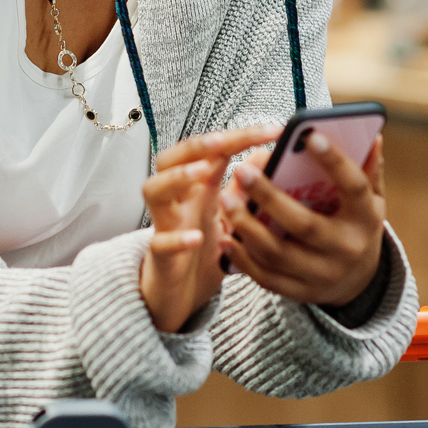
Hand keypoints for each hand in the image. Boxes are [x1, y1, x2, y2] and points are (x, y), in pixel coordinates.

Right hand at [140, 124, 281, 332]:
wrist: (179, 296)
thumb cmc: (203, 253)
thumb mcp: (230, 220)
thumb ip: (244, 191)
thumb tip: (266, 156)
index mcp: (197, 189)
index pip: (212, 152)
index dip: (239, 137)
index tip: (274, 131)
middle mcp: (178, 200)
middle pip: (171, 159)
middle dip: (196, 146)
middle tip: (224, 140)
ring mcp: (165, 224)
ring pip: (154, 190)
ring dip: (176, 178)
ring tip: (203, 173)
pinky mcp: (160, 255)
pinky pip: (160, 242)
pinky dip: (175, 238)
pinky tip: (196, 237)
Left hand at [220, 132, 387, 307]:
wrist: (359, 282)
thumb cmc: (357, 226)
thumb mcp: (371, 199)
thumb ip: (367, 169)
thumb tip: (371, 136)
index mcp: (366, 218)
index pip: (353, 187)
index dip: (334, 162)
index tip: (309, 136)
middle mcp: (346, 248)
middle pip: (304, 224)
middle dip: (269, 197)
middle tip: (241, 170)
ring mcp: (322, 274)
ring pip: (278, 253)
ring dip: (247, 227)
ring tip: (226, 199)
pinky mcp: (300, 292)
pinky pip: (266, 277)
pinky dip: (243, 258)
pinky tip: (226, 236)